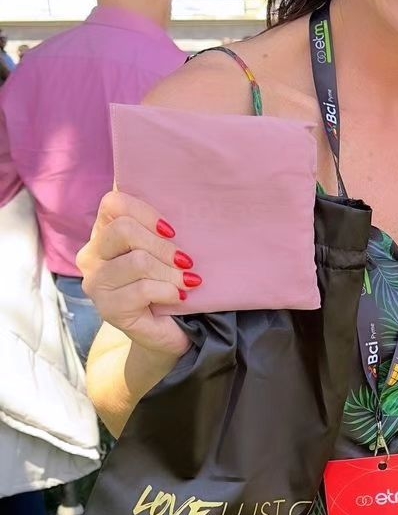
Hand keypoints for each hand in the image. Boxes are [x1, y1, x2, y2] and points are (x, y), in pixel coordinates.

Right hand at [76, 191, 198, 358]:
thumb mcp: (168, 247)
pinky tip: (178, 297)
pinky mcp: (107, 309)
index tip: (173, 230)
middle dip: (163, 245)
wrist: (172, 330)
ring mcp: (96, 283)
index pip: (113, 202)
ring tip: (187, 281)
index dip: (146, 212)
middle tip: (186, 261)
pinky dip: (169, 291)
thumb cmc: (172, 280)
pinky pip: (142, 289)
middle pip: (123, 229)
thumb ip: (164, 223)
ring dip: (171, 272)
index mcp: (106, 231)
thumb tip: (184, 185)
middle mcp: (93, 254)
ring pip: (137, 261)